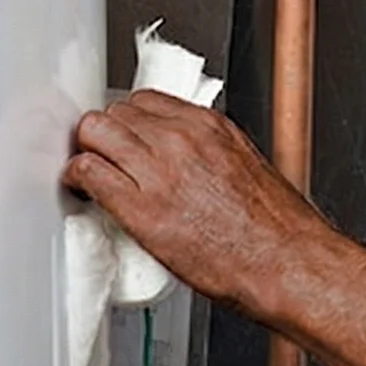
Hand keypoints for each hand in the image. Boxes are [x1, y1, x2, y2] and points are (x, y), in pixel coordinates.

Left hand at [63, 94, 365, 365]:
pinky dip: (78, 178)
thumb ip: (209, 156)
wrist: (287, 264)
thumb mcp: (246, 169)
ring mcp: (160, 169)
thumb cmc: (276, 231)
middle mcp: (182, 139)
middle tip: (104, 158)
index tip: (125, 139)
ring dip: (87, 151)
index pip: (147, 102)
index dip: (129, 122)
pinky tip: (83, 192)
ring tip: (91, 174)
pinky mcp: (141, 207)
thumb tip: (184, 163)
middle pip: (116, 112)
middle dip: (105, 134)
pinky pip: (89, 172)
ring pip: (95, 132)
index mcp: (210, 127)